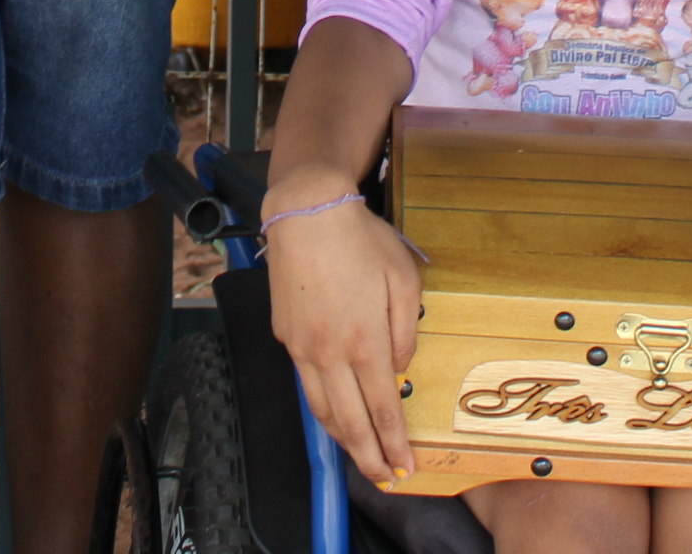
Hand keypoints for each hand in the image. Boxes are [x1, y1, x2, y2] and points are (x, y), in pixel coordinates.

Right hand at [264, 189, 423, 485]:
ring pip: (321, 410)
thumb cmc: (361, 241)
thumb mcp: (404, 280)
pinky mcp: (286, 336)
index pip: (383, 409)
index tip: (405, 467)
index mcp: (366, 341)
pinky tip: (332, 415)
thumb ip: (406, 333)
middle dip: (368, 457)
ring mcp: (303, 347)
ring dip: (341, 440)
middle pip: (350, 422)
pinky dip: (321, 410)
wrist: (307, 212)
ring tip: (359, 457)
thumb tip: (399, 369)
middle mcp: (331, 353)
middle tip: (383, 479)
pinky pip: (306, 384)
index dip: (394, 444)